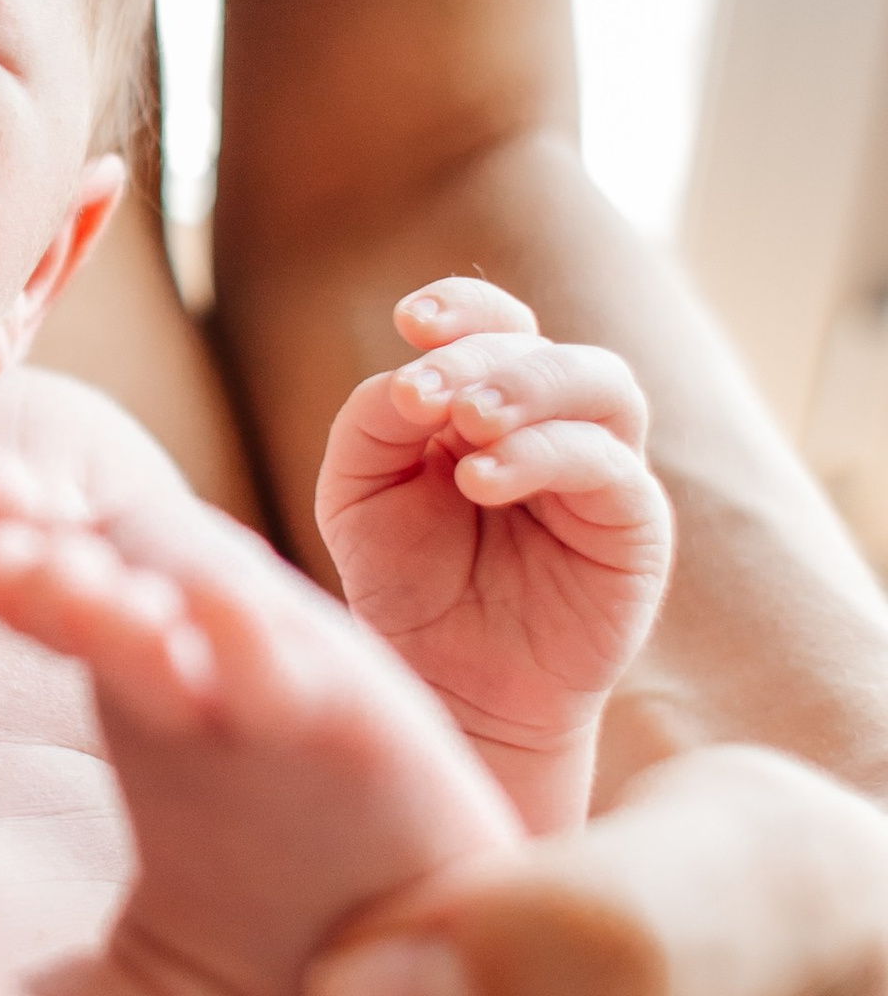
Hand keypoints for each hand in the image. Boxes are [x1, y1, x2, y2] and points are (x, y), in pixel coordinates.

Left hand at [315, 281, 670, 826]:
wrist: (450, 689)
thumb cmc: (406, 583)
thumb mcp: (359, 494)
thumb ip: (374, 425)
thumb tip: (411, 381)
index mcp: (490, 399)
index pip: (497, 320)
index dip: (464, 306)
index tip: (409, 319)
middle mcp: (557, 423)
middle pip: (548, 347)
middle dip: (484, 356)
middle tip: (426, 391)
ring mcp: (603, 472)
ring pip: (603, 386)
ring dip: (529, 389)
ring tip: (466, 424)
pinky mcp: (635, 528)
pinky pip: (611, 469)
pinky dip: (546, 456)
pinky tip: (483, 480)